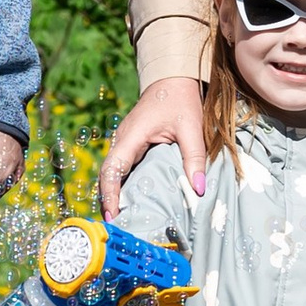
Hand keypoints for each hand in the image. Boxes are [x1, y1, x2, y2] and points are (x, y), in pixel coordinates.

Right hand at [99, 76, 208, 216]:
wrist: (172, 78)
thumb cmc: (180, 100)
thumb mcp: (191, 128)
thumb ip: (194, 158)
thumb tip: (198, 189)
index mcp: (131, 136)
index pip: (112, 170)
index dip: (110, 194)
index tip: (113, 216)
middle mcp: (122, 141)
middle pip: (107, 176)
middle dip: (109, 201)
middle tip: (118, 227)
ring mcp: (124, 143)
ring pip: (113, 173)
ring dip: (115, 195)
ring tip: (124, 220)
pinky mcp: (131, 145)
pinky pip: (122, 169)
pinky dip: (123, 186)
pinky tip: (133, 201)